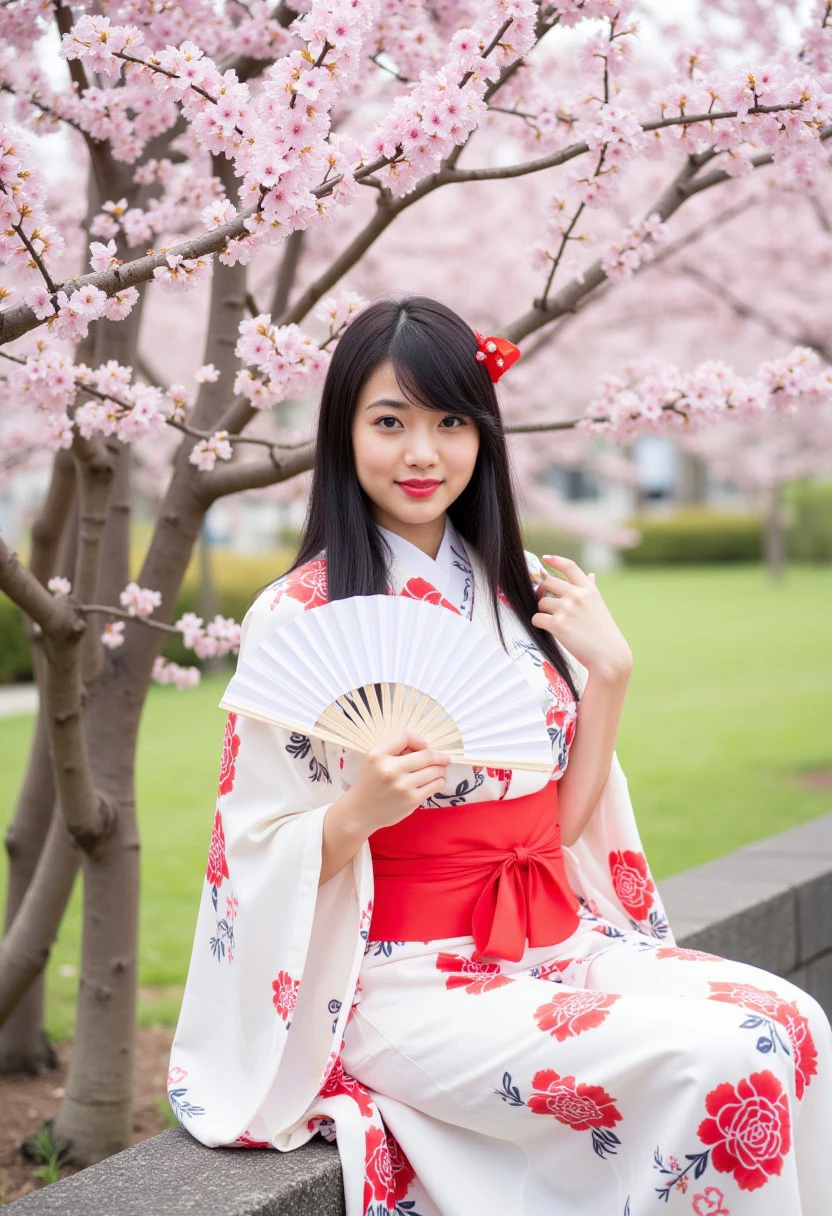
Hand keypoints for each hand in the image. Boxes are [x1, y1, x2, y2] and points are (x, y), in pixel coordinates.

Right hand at [349, 729, 450, 831]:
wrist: (360, 812)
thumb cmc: (370, 782)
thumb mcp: (374, 759)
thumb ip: (394, 748)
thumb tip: (424, 745)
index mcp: (377, 755)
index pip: (404, 735)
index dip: (418, 739)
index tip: (423, 746)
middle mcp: (390, 769)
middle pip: (426, 755)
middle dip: (439, 756)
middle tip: (445, 758)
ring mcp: (402, 786)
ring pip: (434, 771)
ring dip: (440, 769)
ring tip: (439, 770)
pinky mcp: (411, 800)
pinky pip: (435, 785)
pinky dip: (439, 781)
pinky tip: (435, 781)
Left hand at [531, 555, 632, 679]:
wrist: (608, 657)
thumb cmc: (604, 633)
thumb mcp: (600, 606)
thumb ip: (591, 589)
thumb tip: (590, 575)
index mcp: (589, 590)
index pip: (570, 566)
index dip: (555, 560)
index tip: (545, 558)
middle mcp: (577, 595)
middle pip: (547, 582)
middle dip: (542, 591)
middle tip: (545, 603)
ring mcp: (567, 609)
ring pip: (541, 602)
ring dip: (542, 611)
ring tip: (554, 623)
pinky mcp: (557, 624)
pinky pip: (536, 618)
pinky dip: (539, 624)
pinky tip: (549, 630)